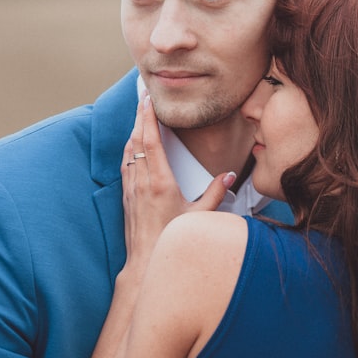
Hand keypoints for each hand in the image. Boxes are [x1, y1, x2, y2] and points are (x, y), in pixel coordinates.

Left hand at [120, 95, 235, 276]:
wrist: (144, 263)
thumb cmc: (172, 240)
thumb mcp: (200, 216)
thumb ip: (216, 193)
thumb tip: (231, 175)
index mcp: (160, 183)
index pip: (151, 141)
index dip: (149, 117)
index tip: (149, 99)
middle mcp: (142, 182)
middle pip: (137, 140)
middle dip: (139, 115)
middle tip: (141, 95)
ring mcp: (131, 189)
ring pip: (129, 151)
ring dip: (133, 130)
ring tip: (138, 113)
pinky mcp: (126, 197)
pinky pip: (126, 165)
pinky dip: (129, 149)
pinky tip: (132, 145)